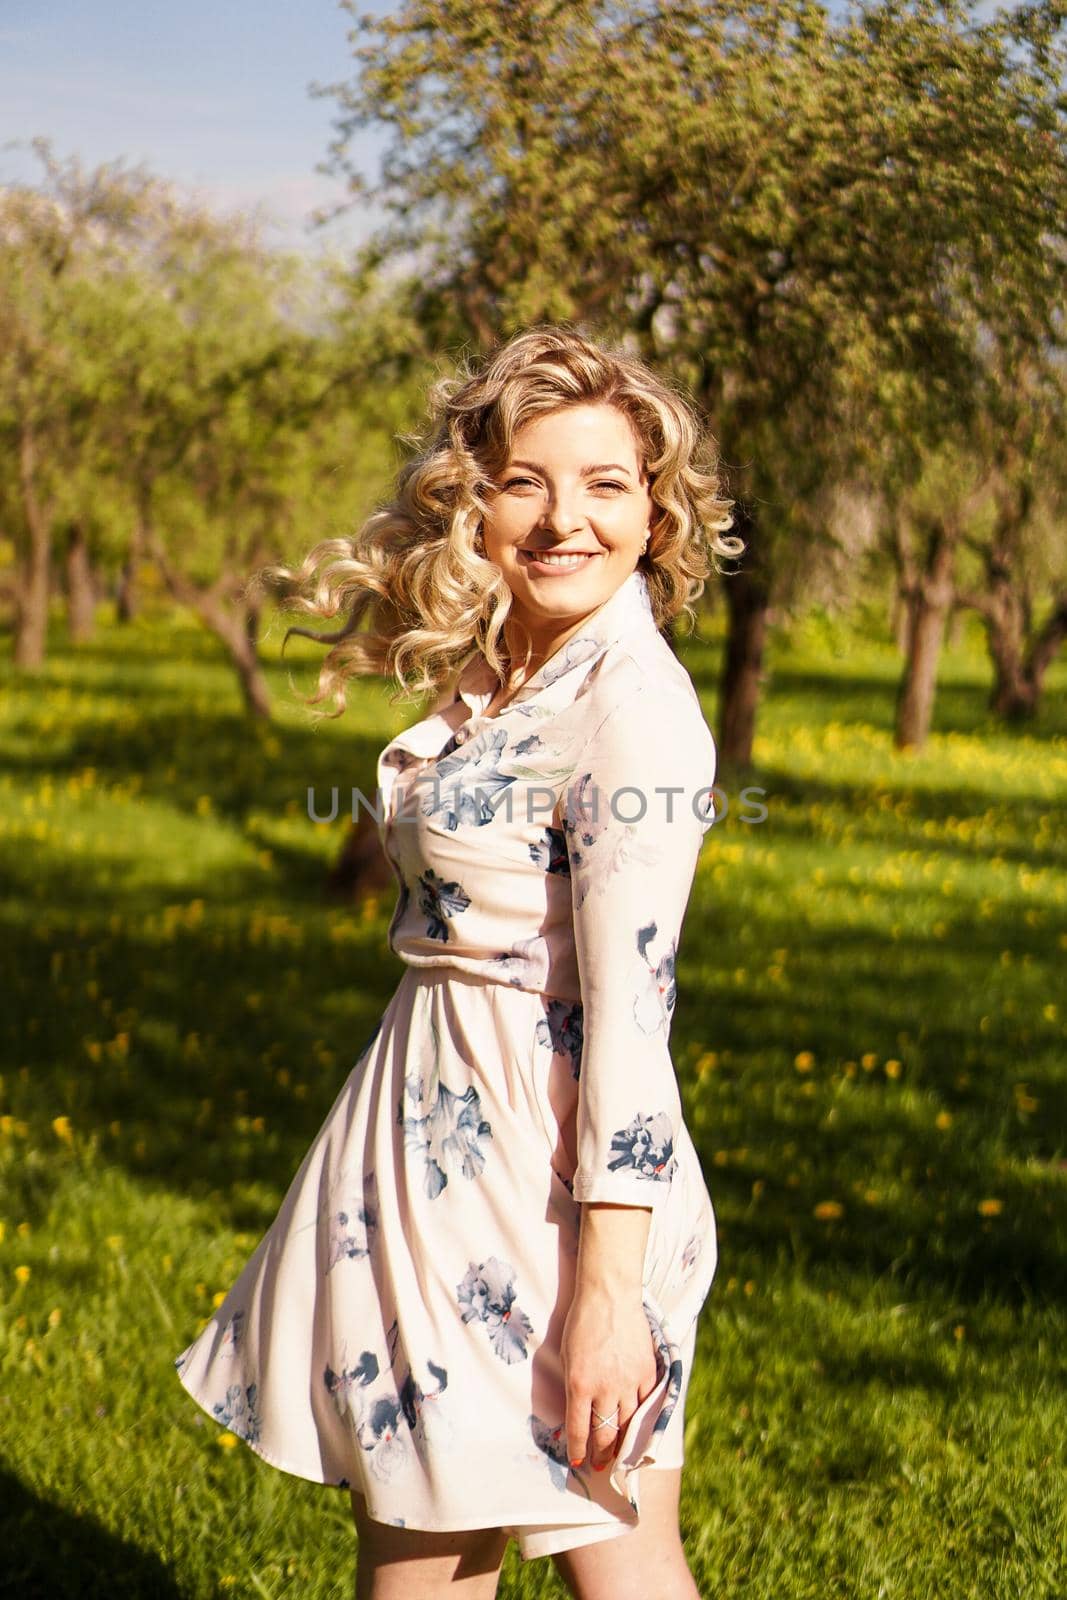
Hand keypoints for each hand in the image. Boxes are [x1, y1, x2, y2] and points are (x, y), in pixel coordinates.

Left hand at [560, 1285, 658, 1470]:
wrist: (609, 1296)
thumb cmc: (581, 1322)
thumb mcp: (566, 1356)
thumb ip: (573, 1386)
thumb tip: (576, 1412)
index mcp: (579, 1385)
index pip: (578, 1430)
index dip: (578, 1451)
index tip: (577, 1463)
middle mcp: (605, 1388)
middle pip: (604, 1434)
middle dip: (600, 1454)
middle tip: (599, 1465)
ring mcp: (629, 1382)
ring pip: (627, 1425)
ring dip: (621, 1444)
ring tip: (618, 1456)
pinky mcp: (647, 1373)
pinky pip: (646, 1405)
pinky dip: (642, 1421)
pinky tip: (638, 1430)